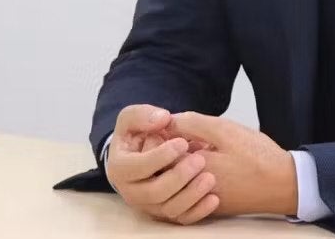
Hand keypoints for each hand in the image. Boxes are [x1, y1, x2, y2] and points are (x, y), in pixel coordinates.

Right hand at [105, 105, 219, 224]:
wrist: (141, 152)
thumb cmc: (138, 133)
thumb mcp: (133, 118)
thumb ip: (143, 115)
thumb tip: (162, 119)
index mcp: (120, 169)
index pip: (137, 168)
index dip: (160, 156)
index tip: (182, 143)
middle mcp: (132, 192)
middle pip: (154, 193)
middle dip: (178, 177)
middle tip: (199, 160)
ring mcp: (150, 205)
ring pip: (169, 209)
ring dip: (191, 195)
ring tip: (210, 177)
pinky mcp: (166, 213)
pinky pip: (181, 219)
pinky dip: (199, 211)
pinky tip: (214, 198)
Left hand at [170, 112, 298, 216]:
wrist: (283, 185)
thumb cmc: (258, 156)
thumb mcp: (226, 130)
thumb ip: (194, 123)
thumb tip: (170, 121)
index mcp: (193, 168)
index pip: (159, 153)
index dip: (161, 137)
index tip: (168, 128)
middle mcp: (191, 189)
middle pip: (164, 170)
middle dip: (167, 151)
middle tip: (181, 137)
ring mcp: (200, 201)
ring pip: (175, 182)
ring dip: (179, 165)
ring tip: (195, 149)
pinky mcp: (210, 207)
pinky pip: (188, 193)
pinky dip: (190, 178)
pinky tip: (207, 164)